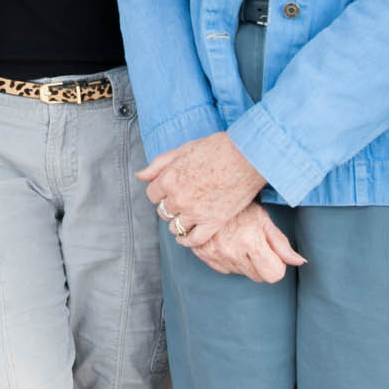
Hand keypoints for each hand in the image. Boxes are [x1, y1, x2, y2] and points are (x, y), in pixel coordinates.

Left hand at [138, 132, 265, 247]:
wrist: (249, 156)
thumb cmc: (218, 148)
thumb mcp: (183, 149)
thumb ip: (159, 164)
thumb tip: (140, 176)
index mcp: (169, 178)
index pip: (152, 194)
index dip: (160, 192)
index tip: (170, 190)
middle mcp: (179, 198)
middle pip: (163, 211)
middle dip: (170, 205)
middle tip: (183, 199)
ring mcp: (195, 212)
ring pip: (175, 226)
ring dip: (178, 222)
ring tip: (188, 215)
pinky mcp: (213, 223)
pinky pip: (193, 240)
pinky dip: (188, 240)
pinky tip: (188, 236)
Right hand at [189, 204, 304, 282]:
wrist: (207, 193)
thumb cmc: (240, 205)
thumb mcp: (264, 220)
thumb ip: (282, 244)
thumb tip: (300, 262)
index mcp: (250, 241)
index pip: (273, 275)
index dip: (277, 265)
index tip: (273, 253)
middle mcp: (231, 251)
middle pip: (258, 277)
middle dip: (261, 263)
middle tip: (255, 242)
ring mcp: (215, 255)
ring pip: (241, 273)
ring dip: (244, 261)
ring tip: (238, 238)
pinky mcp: (203, 255)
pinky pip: (225, 269)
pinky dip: (229, 259)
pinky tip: (226, 241)